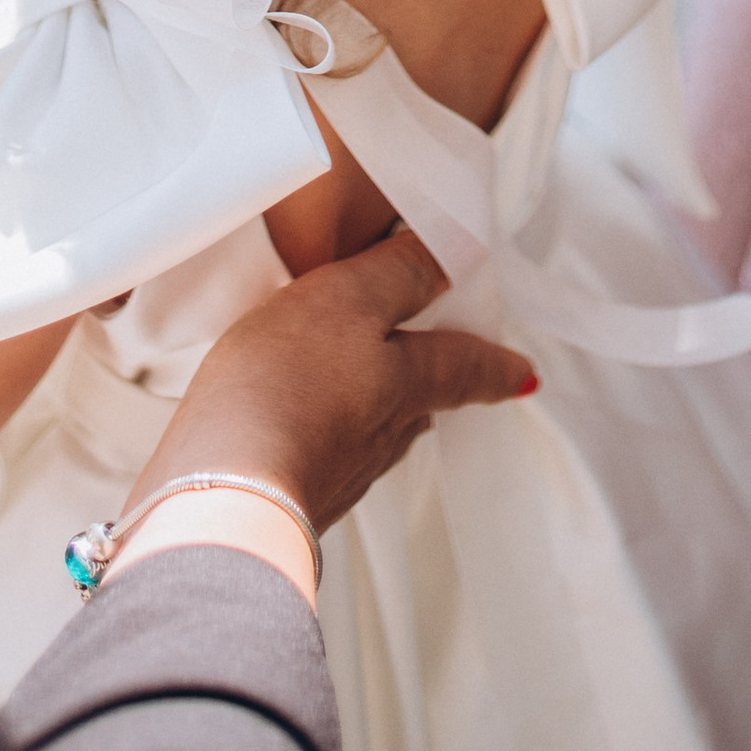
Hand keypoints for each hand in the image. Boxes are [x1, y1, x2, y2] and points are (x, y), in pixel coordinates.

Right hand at [117, 230, 534, 594]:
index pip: (462, 366)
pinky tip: (300, 434)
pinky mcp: (290, 498)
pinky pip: (323, 459)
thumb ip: (396, 274)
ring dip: (380, 415)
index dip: (495, 365)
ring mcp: (336, 476)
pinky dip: (324, 440)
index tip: (528, 375)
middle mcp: (380, 437)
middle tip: (445, 376)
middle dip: (432, 387)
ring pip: (374, 437)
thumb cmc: (284, 385)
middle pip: (419, 406)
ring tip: (375, 400)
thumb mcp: (344, 301)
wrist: (222, 497)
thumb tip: (452, 253)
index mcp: (404, 386)